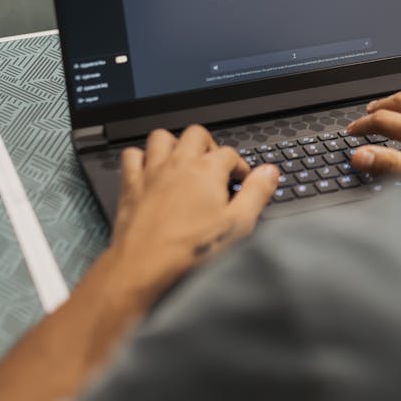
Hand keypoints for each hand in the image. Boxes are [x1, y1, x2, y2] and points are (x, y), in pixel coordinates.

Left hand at [110, 125, 278, 300]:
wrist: (145, 265)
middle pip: (196, 134)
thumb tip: (269, 173)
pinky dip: (141, 158)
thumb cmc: (190, 249)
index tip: (241, 181)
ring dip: (174, 145)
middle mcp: (179, 164)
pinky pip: (132, 155)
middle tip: (214, 167)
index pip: (230, 154)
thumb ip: (256, 194)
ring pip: (162, 138)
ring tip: (183, 162)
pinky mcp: (131, 184)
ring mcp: (152, 172)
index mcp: (207, 170)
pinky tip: (149, 171)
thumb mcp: (237, 225)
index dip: (239, 166)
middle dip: (208, 146)